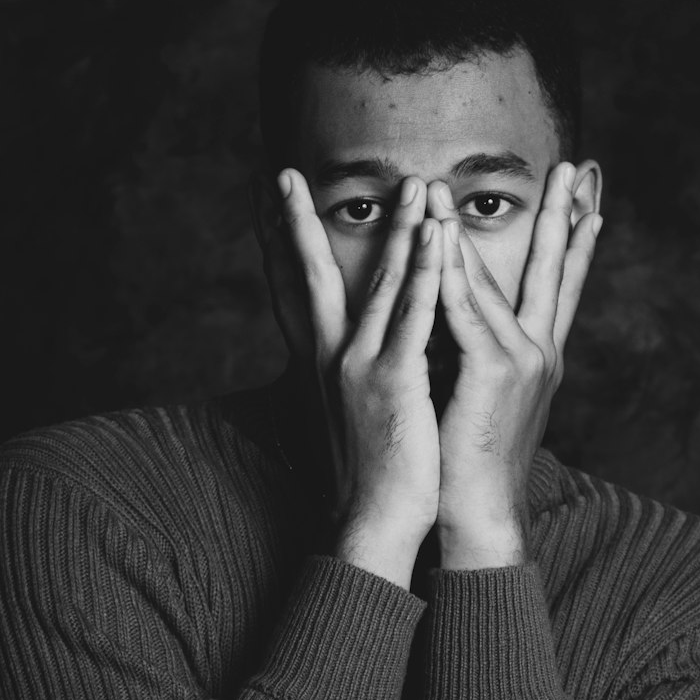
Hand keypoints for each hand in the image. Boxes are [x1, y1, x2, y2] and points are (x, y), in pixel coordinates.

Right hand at [257, 168, 443, 548]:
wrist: (372, 523)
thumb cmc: (372, 474)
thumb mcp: (358, 412)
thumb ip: (359, 373)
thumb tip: (367, 350)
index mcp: (325, 363)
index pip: (297, 292)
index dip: (277, 248)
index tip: (265, 210)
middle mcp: (333, 357)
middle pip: (317, 274)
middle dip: (298, 222)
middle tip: (286, 176)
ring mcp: (360, 365)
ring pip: (379, 283)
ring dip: (396, 229)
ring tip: (409, 183)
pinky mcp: (392, 381)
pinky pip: (411, 316)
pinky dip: (424, 273)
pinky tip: (434, 237)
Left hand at [433, 162, 601, 559]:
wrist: (481, 511)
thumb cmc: (474, 460)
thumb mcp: (487, 397)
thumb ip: (483, 356)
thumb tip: (469, 327)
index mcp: (539, 358)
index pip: (560, 288)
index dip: (577, 245)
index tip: (591, 203)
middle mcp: (539, 353)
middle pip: (552, 271)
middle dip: (562, 217)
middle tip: (573, 167)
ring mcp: (522, 362)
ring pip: (495, 283)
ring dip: (467, 232)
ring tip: (448, 189)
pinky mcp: (494, 375)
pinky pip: (468, 315)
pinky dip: (454, 277)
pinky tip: (442, 243)